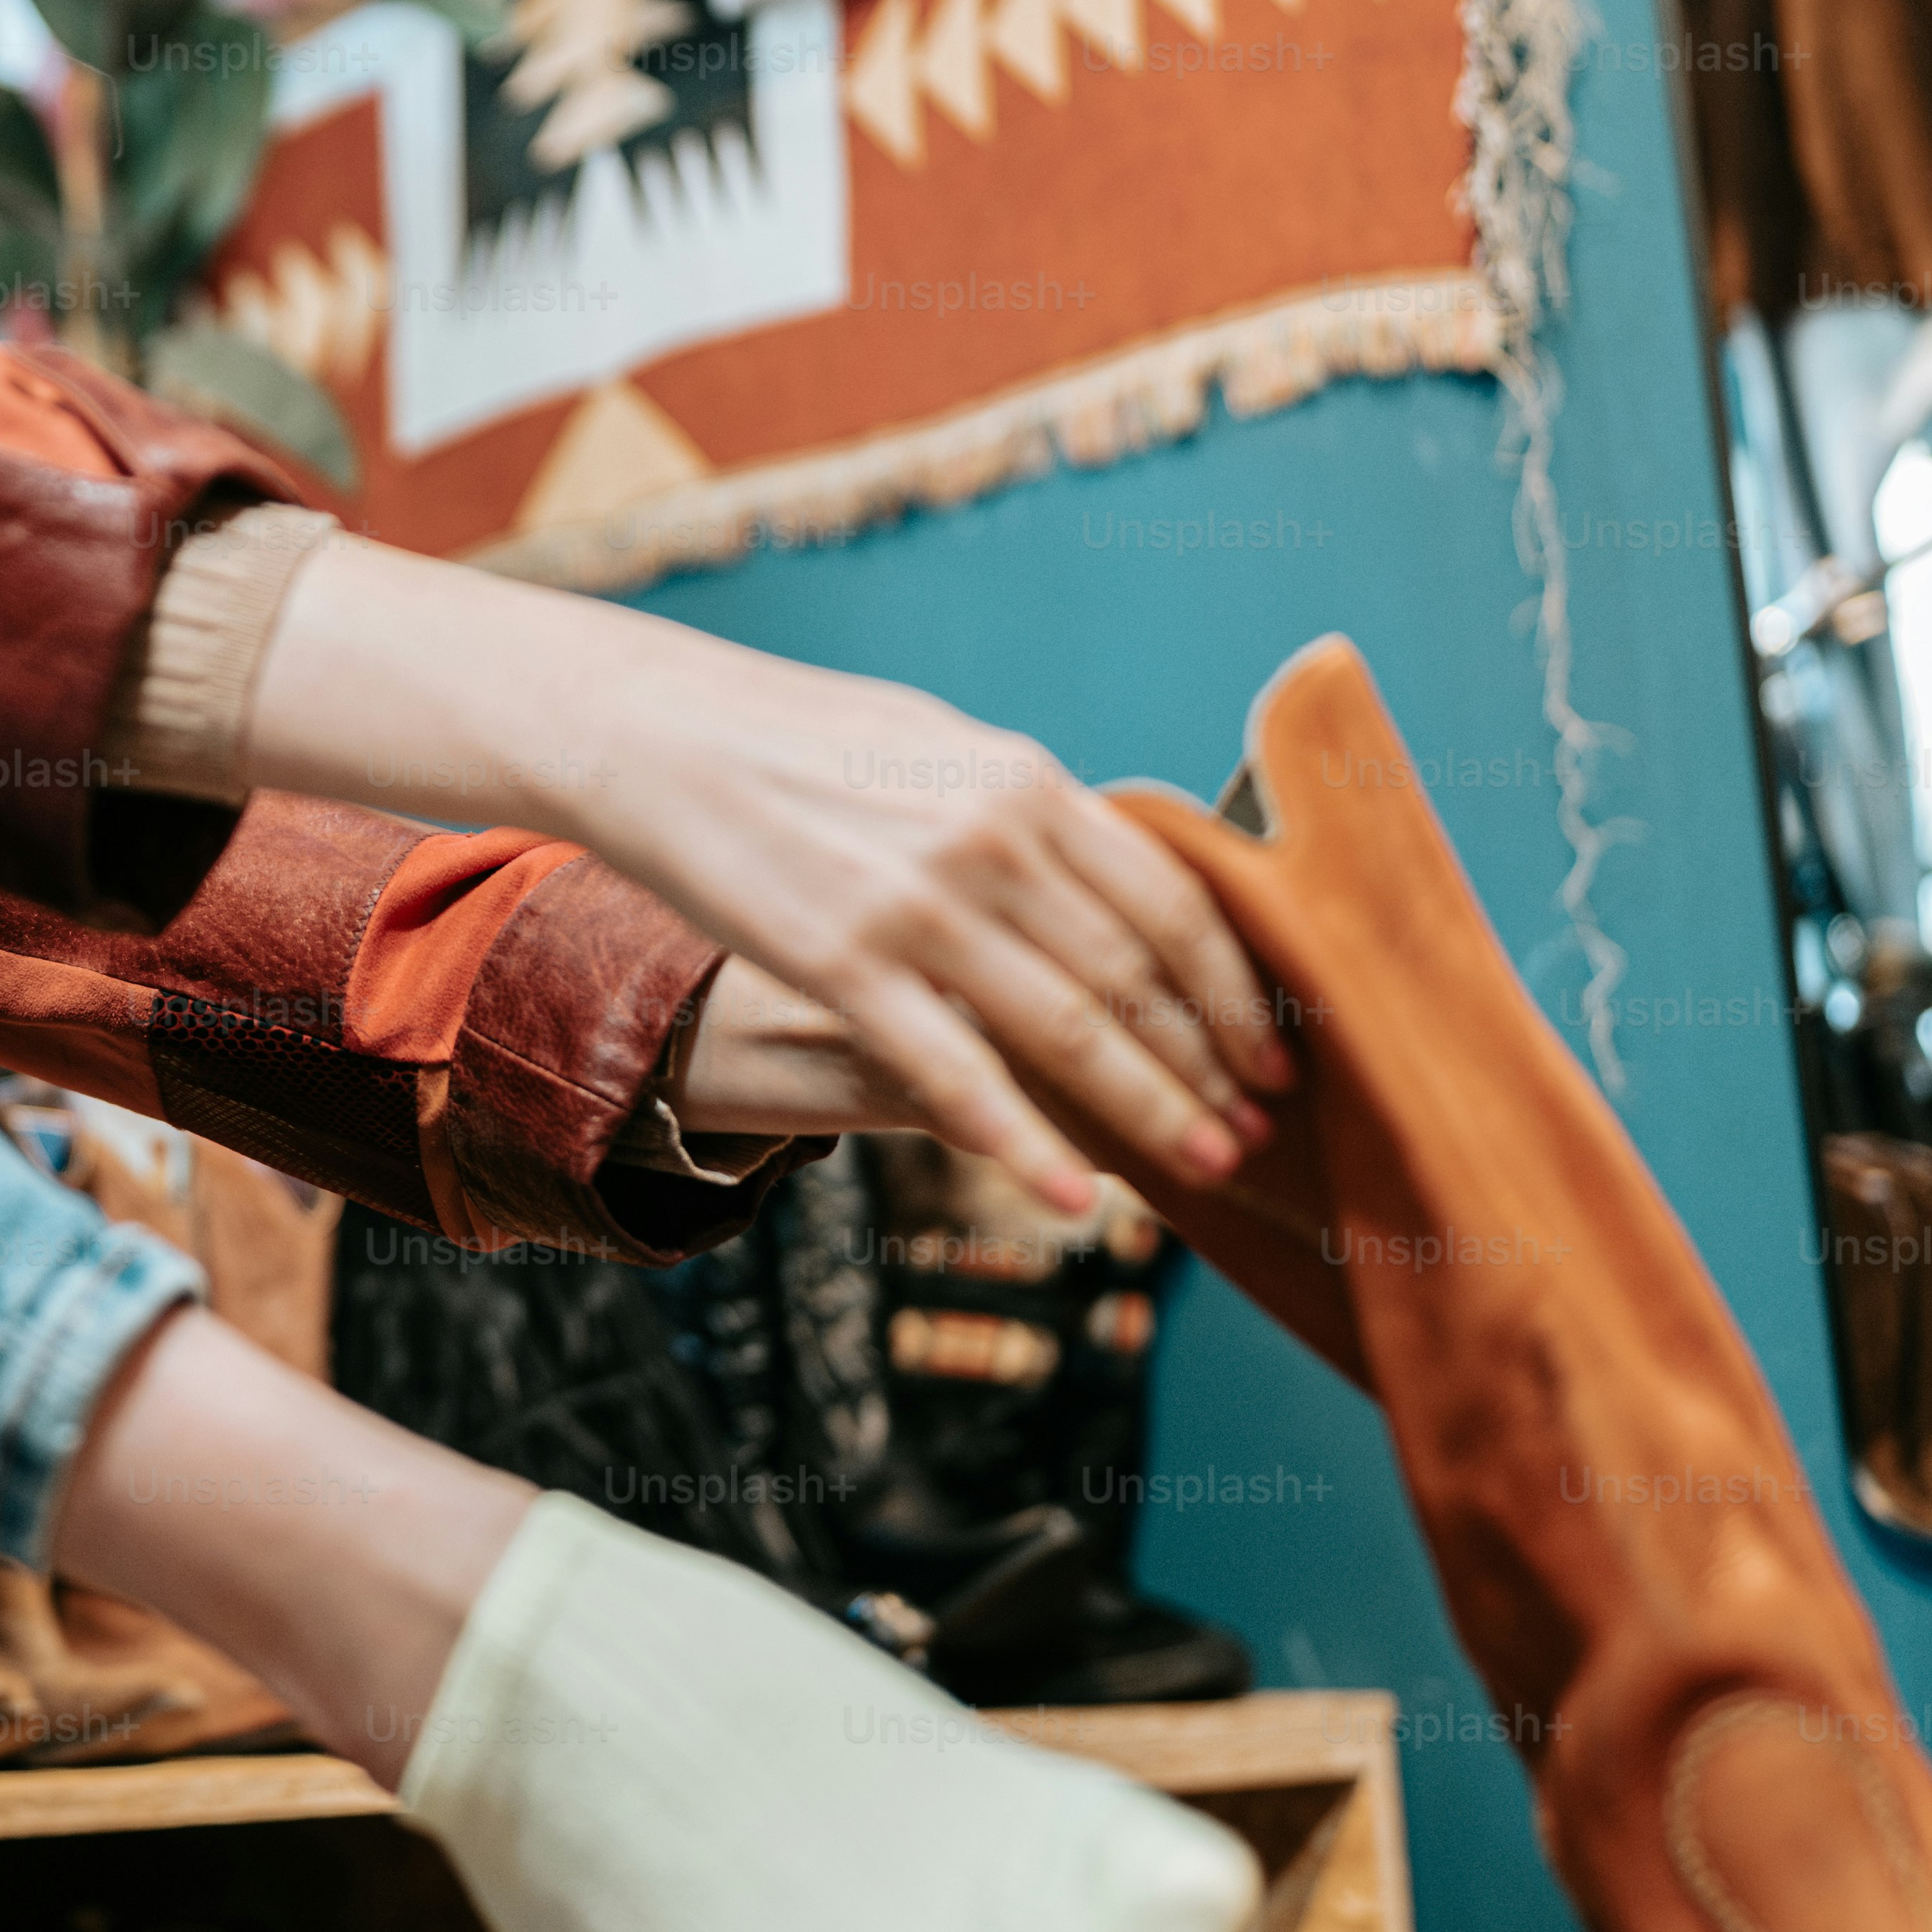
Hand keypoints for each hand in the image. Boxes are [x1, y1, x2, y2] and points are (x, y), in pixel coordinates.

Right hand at [241, 539, 1289, 1210]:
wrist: (659, 736)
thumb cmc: (799, 741)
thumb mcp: (938, 747)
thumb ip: (1027, 816)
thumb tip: (1109, 875)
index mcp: (1026, 783)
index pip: (1170, 904)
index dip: (1234, 990)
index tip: (1272, 1049)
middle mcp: (990, 844)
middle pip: (1136, 978)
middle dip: (1209, 1065)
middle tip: (1256, 1131)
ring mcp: (918, 909)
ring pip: (1070, 1033)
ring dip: (1149, 1111)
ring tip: (1203, 1166)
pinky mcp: (843, 967)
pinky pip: (956, 1075)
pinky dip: (1025, 1143)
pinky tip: (1072, 1195)